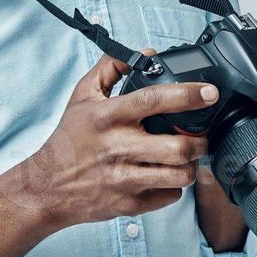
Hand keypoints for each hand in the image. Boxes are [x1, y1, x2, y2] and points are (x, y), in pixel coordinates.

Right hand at [23, 53, 218, 229]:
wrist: (47, 187)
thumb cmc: (69, 139)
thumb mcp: (82, 96)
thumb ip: (111, 67)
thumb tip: (147, 53)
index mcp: (108, 117)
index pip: (154, 100)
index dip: (188, 95)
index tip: (210, 93)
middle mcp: (118, 148)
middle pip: (177, 147)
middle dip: (199, 142)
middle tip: (200, 137)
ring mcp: (124, 179)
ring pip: (180, 175)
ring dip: (191, 165)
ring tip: (186, 157)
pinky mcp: (129, 204)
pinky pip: (169, 196)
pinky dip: (174, 186)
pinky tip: (165, 176)